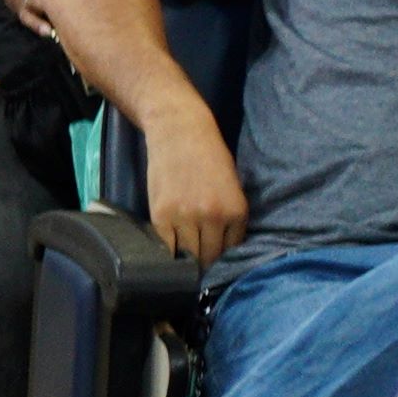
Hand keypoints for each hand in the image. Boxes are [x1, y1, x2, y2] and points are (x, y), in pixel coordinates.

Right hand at [147, 120, 247, 266]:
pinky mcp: (160, 215)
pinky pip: (166, 245)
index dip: (222, 257)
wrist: (180, 133)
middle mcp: (213, 217)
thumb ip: (230, 218)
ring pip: (187, 254)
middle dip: (204, 261)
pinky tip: (170, 244)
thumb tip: (222, 248)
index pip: (231, 250)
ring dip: (185, 258)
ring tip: (183, 256)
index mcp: (236, 211)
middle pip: (209, 256)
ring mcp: (185, 217)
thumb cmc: (210, 157)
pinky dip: (168, 248)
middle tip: (198, 263)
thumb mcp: (232, 188)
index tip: (214, 260)